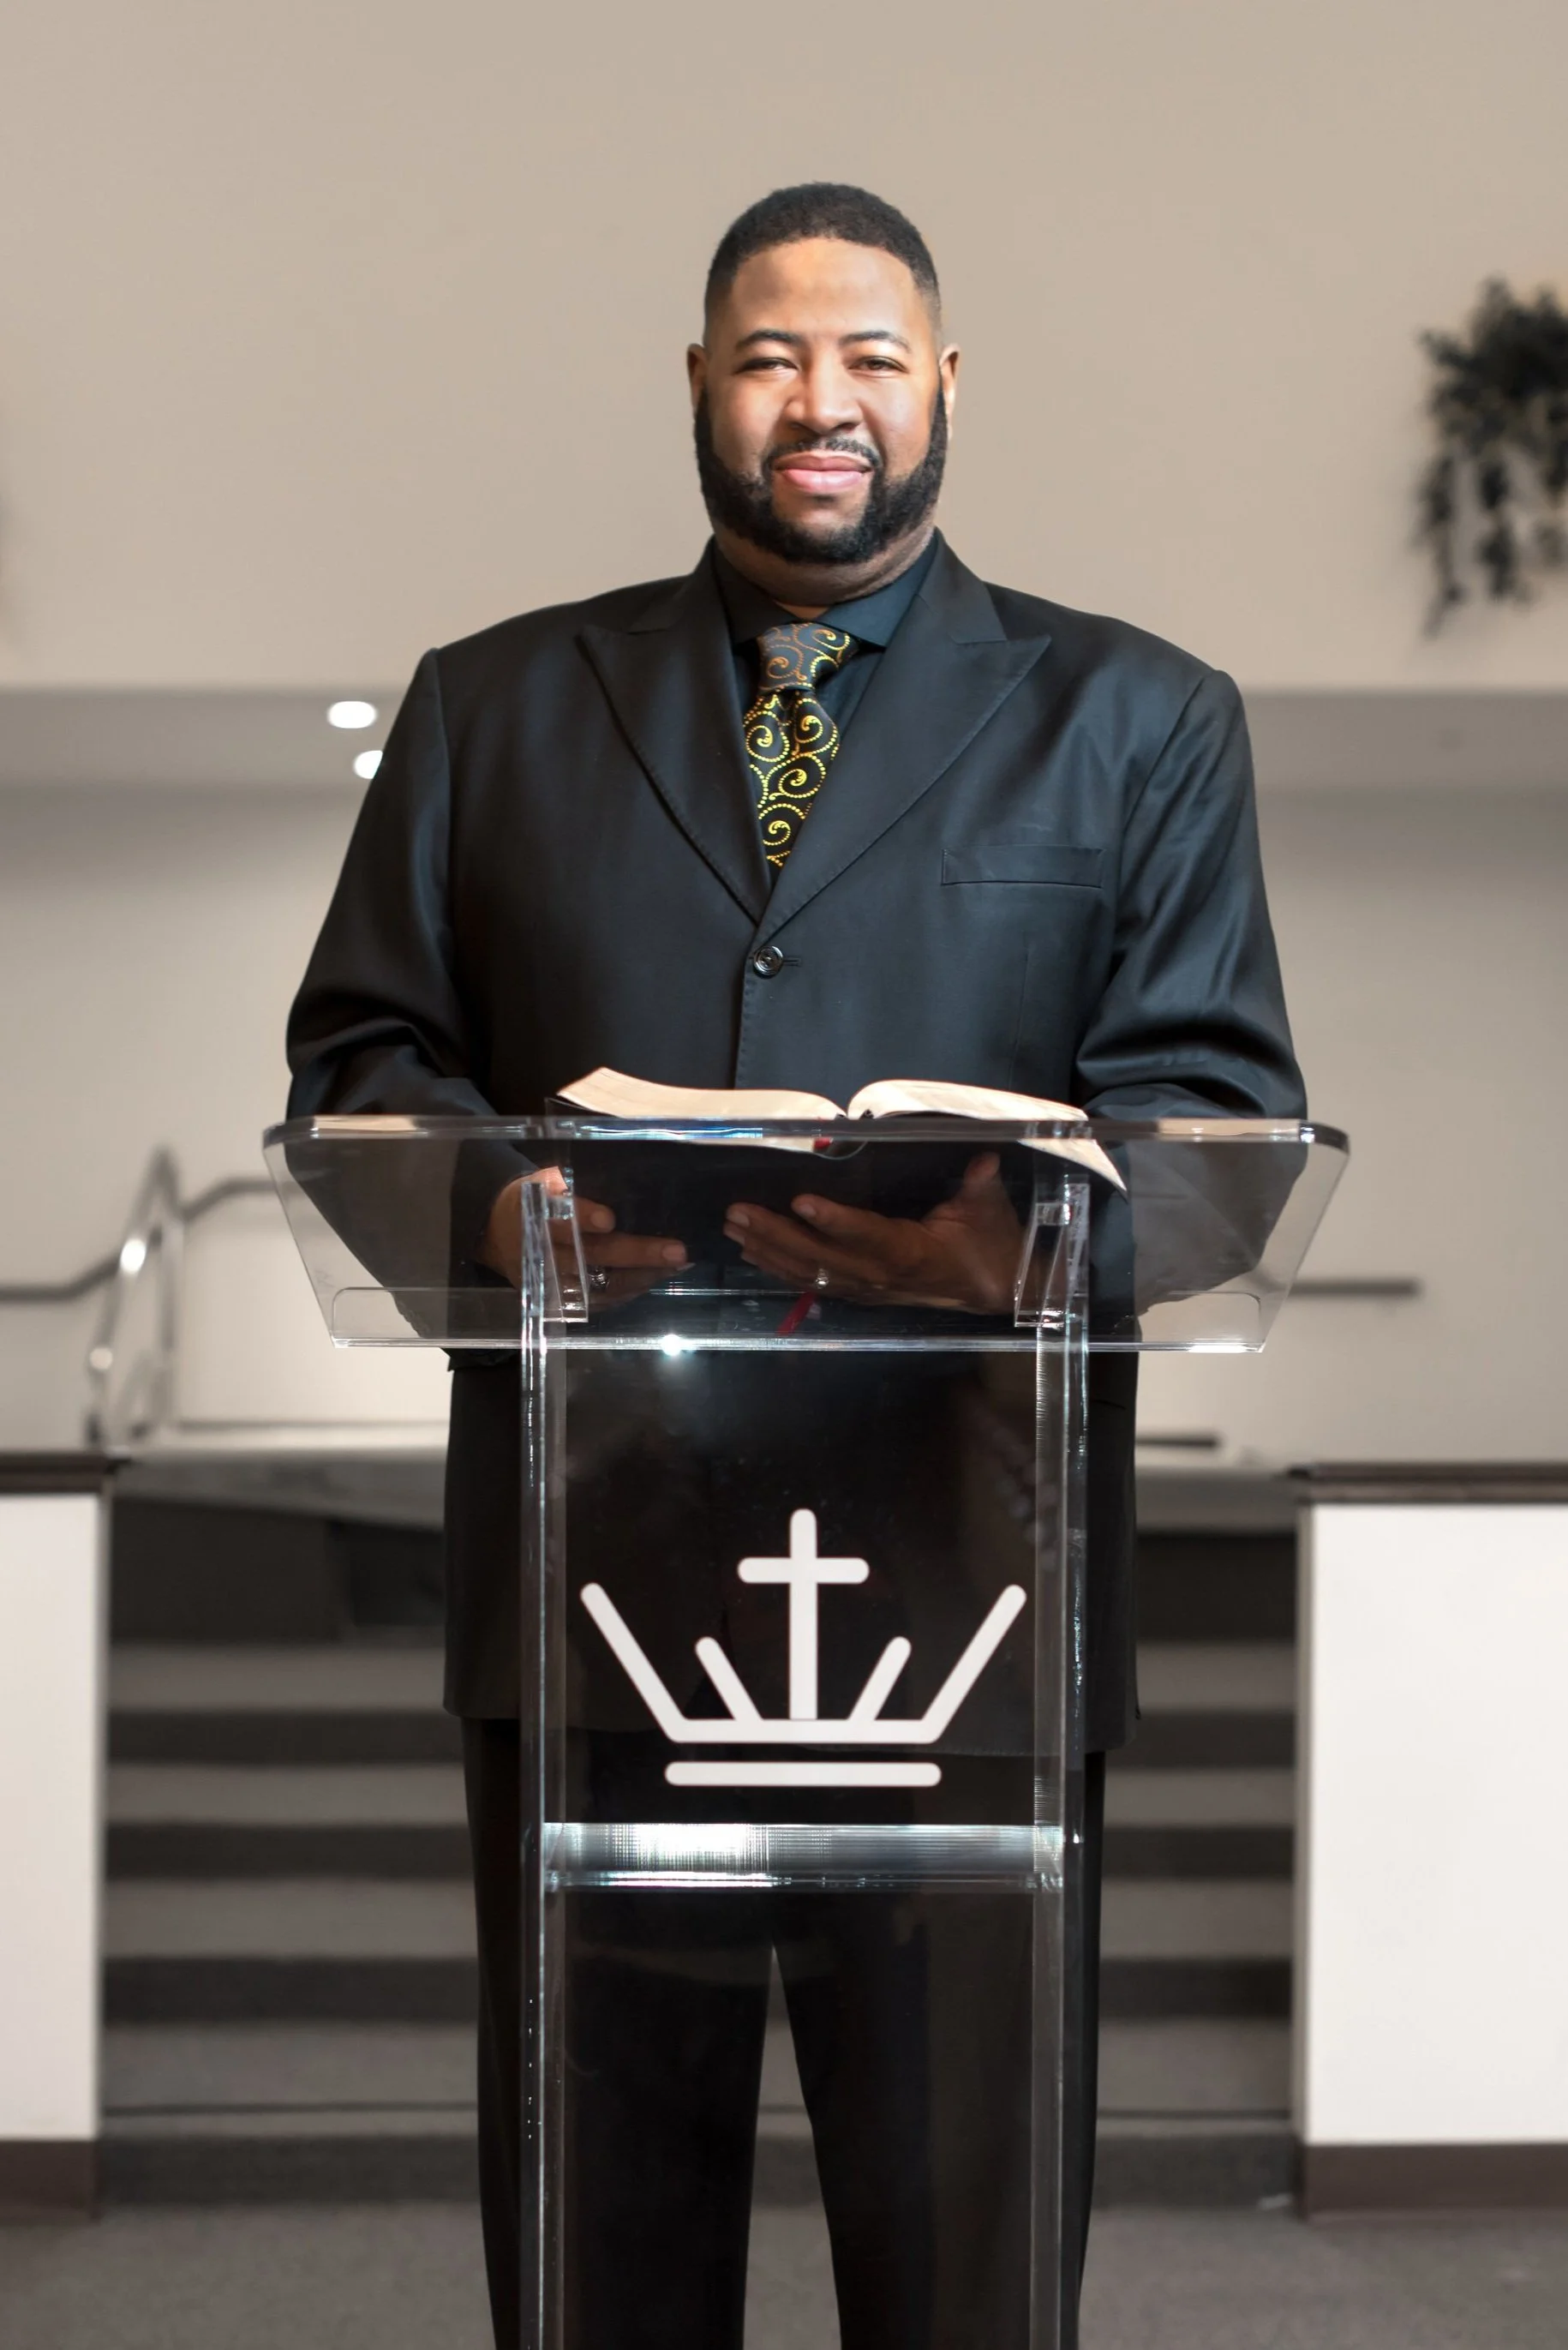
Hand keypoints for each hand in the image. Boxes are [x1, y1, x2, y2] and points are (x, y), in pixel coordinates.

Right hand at [480, 1170, 687, 1303]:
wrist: (494, 1232)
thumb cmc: (533, 1198)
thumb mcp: (544, 1180)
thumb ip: (575, 1183)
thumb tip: (628, 1177)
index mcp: (532, 1212)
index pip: (558, 1216)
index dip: (583, 1217)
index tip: (610, 1219)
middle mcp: (540, 1250)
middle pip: (589, 1256)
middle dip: (636, 1254)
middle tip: (676, 1251)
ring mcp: (548, 1280)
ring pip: (597, 1285)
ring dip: (641, 1277)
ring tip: (676, 1265)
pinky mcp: (555, 1300)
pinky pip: (595, 1302)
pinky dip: (627, 1292)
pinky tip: (655, 1278)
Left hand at [723, 1152, 1023, 1314]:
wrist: (993, 1291)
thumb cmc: (989, 1245)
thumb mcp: (990, 1212)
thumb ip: (981, 1186)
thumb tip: (984, 1159)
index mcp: (911, 1253)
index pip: (867, 1236)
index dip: (835, 1222)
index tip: (800, 1202)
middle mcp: (880, 1276)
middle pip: (821, 1258)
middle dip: (776, 1235)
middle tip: (739, 1211)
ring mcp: (866, 1288)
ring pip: (809, 1273)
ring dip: (768, 1250)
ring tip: (734, 1226)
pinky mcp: (859, 1292)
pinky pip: (812, 1283)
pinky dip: (778, 1268)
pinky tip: (751, 1252)